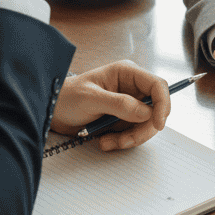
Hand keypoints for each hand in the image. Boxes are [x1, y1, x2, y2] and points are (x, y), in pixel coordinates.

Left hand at [50, 60, 169, 150]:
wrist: (52, 112)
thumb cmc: (67, 97)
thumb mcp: (91, 99)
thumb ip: (119, 104)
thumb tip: (146, 112)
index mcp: (127, 73)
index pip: (157, 85)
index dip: (163, 104)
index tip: (157, 124)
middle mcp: (132, 88)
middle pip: (156, 109)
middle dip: (144, 128)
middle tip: (127, 140)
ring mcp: (129, 105)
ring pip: (146, 125)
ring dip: (131, 138)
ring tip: (107, 142)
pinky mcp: (123, 120)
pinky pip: (134, 134)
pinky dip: (123, 142)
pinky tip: (105, 141)